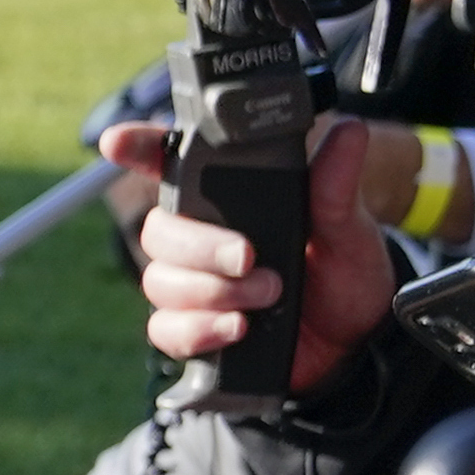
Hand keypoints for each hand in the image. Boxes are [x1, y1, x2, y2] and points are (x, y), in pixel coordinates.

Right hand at [99, 116, 393, 395]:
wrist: (356, 342)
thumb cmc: (346, 275)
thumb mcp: (349, 228)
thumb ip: (335, 186)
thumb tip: (350, 132)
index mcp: (231, 198)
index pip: (170, 165)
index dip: (137, 149)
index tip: (117, 143)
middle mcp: (204, 239)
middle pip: (159, 231)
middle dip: (199, 247)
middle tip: (248, 258)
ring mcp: (196, 286)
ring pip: (159, 281)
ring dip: (210, 291)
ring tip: (266, 294)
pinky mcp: (197, 332)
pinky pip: (166, 329)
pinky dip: (199, 329)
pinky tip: (237, 329)